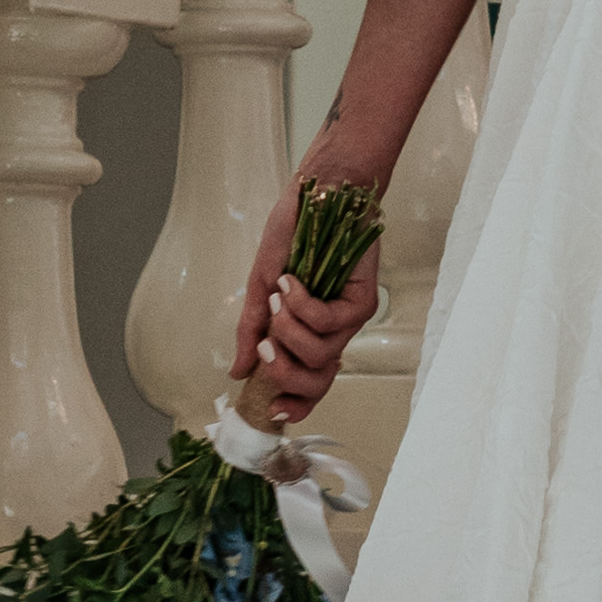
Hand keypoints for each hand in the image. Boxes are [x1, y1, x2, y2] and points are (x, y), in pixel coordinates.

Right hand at [232, 165, 380, 417]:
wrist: (318, 194)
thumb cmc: (292, 233)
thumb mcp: (261, 286)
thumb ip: (251, 330)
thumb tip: (239, 371)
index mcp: (310, 333)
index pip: (310, 384)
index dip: (295, 404)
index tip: (270, 408)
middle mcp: (333, 332)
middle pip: (317, 382)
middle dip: (283, 373)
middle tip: (266, 344)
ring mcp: (349, 319)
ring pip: (321, 357)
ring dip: (289, 329)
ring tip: (279, 297)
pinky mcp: (362, 301)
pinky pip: (328, 323)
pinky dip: (303, 306)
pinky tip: (292, 282)